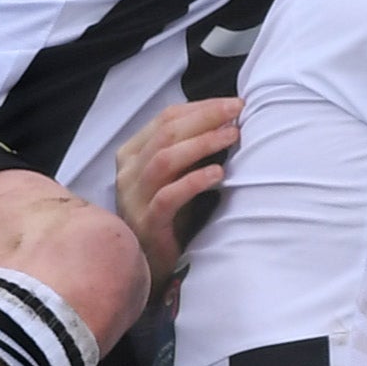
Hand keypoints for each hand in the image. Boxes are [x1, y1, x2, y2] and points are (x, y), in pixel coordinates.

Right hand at [116, 96, 241, 277]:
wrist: (149, 262)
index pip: (166, 118)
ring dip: (202, 144)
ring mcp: (135, 197)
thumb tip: (228, 121)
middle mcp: (129, 171)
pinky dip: (194, 181)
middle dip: (205, 118)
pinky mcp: (147, 222)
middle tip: (237, 112)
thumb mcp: (176, 176)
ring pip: (165, 159)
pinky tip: (218, 174)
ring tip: (232, 136)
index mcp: (133, 153)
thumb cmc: (170, 215)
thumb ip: (189, 150)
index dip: (201, 107)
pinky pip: (168, 196)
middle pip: (166, 133)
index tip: (234, 103)